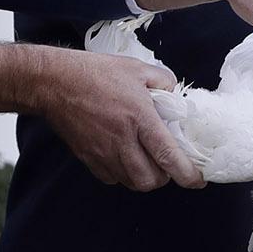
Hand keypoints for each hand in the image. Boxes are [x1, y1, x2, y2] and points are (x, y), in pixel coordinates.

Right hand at [0, 42, 203, 190]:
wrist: (54, 83)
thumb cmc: (96, 73)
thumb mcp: (137, 69)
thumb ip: (164, 82)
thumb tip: (176, 96)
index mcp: (139, 118)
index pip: (168, 157)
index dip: (187, 174)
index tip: (198, 180)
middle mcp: (122, 140)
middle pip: (151, 180)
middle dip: (165, 178)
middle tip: (168, 165)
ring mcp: (103, 153)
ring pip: (132, 183)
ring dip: (145, 178)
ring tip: (148, 162)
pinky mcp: (89, 158)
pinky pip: (113, 179)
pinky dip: (124, 175)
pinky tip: (126, 158)